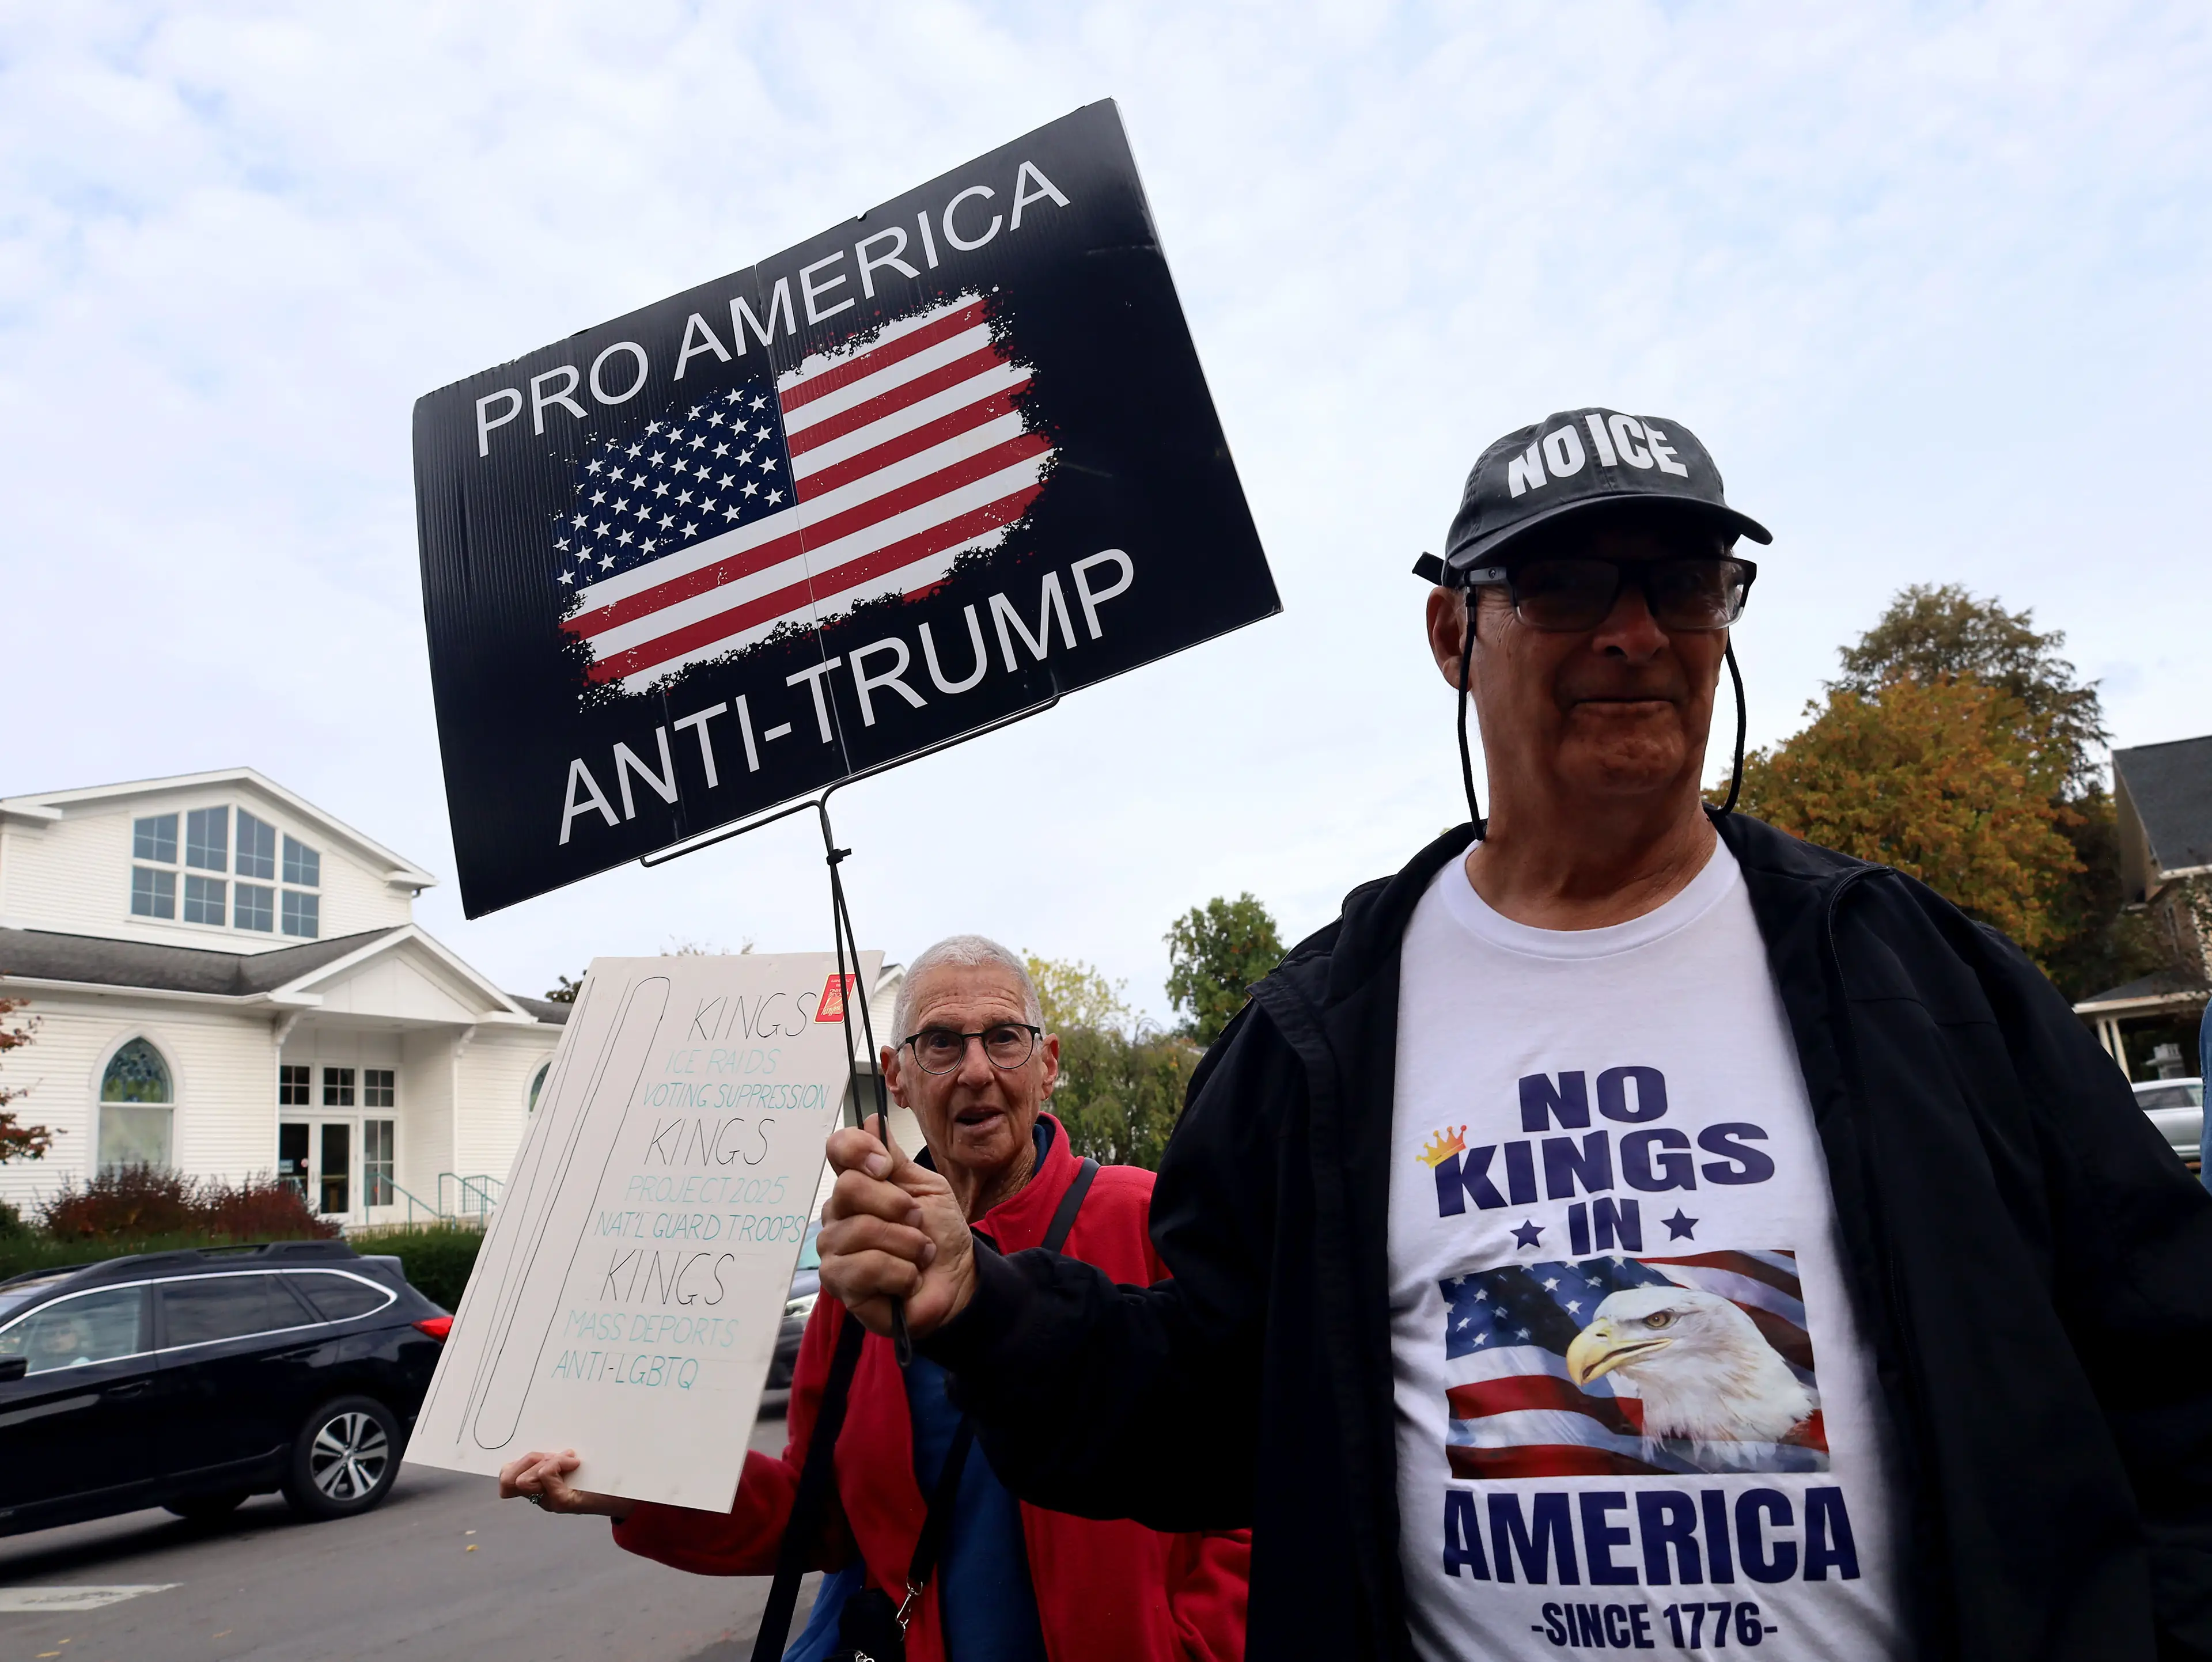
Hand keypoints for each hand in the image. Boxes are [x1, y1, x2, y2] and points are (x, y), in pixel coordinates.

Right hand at [497, 1449, 632, 1519]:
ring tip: (569, 1459)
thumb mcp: (575, 1459)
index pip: (507, 1475)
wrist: (628, 1494)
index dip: (514, 1462)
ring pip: (523, 1480)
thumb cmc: (603, 1475)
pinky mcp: (564, 1503)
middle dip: (529, 1459)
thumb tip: (546, 1437)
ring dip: (545, 1461)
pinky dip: (558, 1464)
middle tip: (556, 1455)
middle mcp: (540, 1496)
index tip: (542, 1451)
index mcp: (540, 1484)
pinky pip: (546, 1478)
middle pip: (508, 1478)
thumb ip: (557, 1453)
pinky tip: (576, 1462)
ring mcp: (550, 1501)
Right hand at [818, 1115, 975, 1341]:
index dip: (859, 1149)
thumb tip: (870, 1120)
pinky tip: (906, 1280)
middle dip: (898, 1206)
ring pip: (862, 1229)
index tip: (885, 1167)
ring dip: (908, 1245)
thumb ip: (896, 1159)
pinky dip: (901, 1273)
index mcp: (858, 1184)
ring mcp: (833, 1248)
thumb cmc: (940, 1236)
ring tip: (919, 1256)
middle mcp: (838, 1213)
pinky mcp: (837, 1283)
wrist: (957, 1283)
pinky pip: (865, 1267)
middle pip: (850, 1187)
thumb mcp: (927, 1188)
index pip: (838, 1148)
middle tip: (918, 1223)